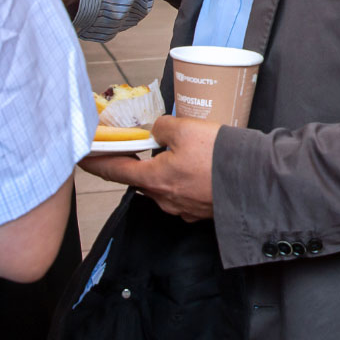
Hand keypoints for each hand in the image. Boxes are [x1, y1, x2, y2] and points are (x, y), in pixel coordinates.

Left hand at [80, 114, 218, 221]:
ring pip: (165, 187)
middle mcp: (165, 199)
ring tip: (179, 153)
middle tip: (138, 147)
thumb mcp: (185, 128)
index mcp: (154, 179)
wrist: (256, 182)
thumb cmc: (219, 155)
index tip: (84, 160)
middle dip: (138, 165)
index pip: (115, 172)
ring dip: (165, 172)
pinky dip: (186, 180)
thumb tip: (158, 132)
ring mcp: (184, 209)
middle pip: (141, 180)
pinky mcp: (202, 212)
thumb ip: (162, 127)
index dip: (97, 164)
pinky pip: (185, 194)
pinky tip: (199, 168)